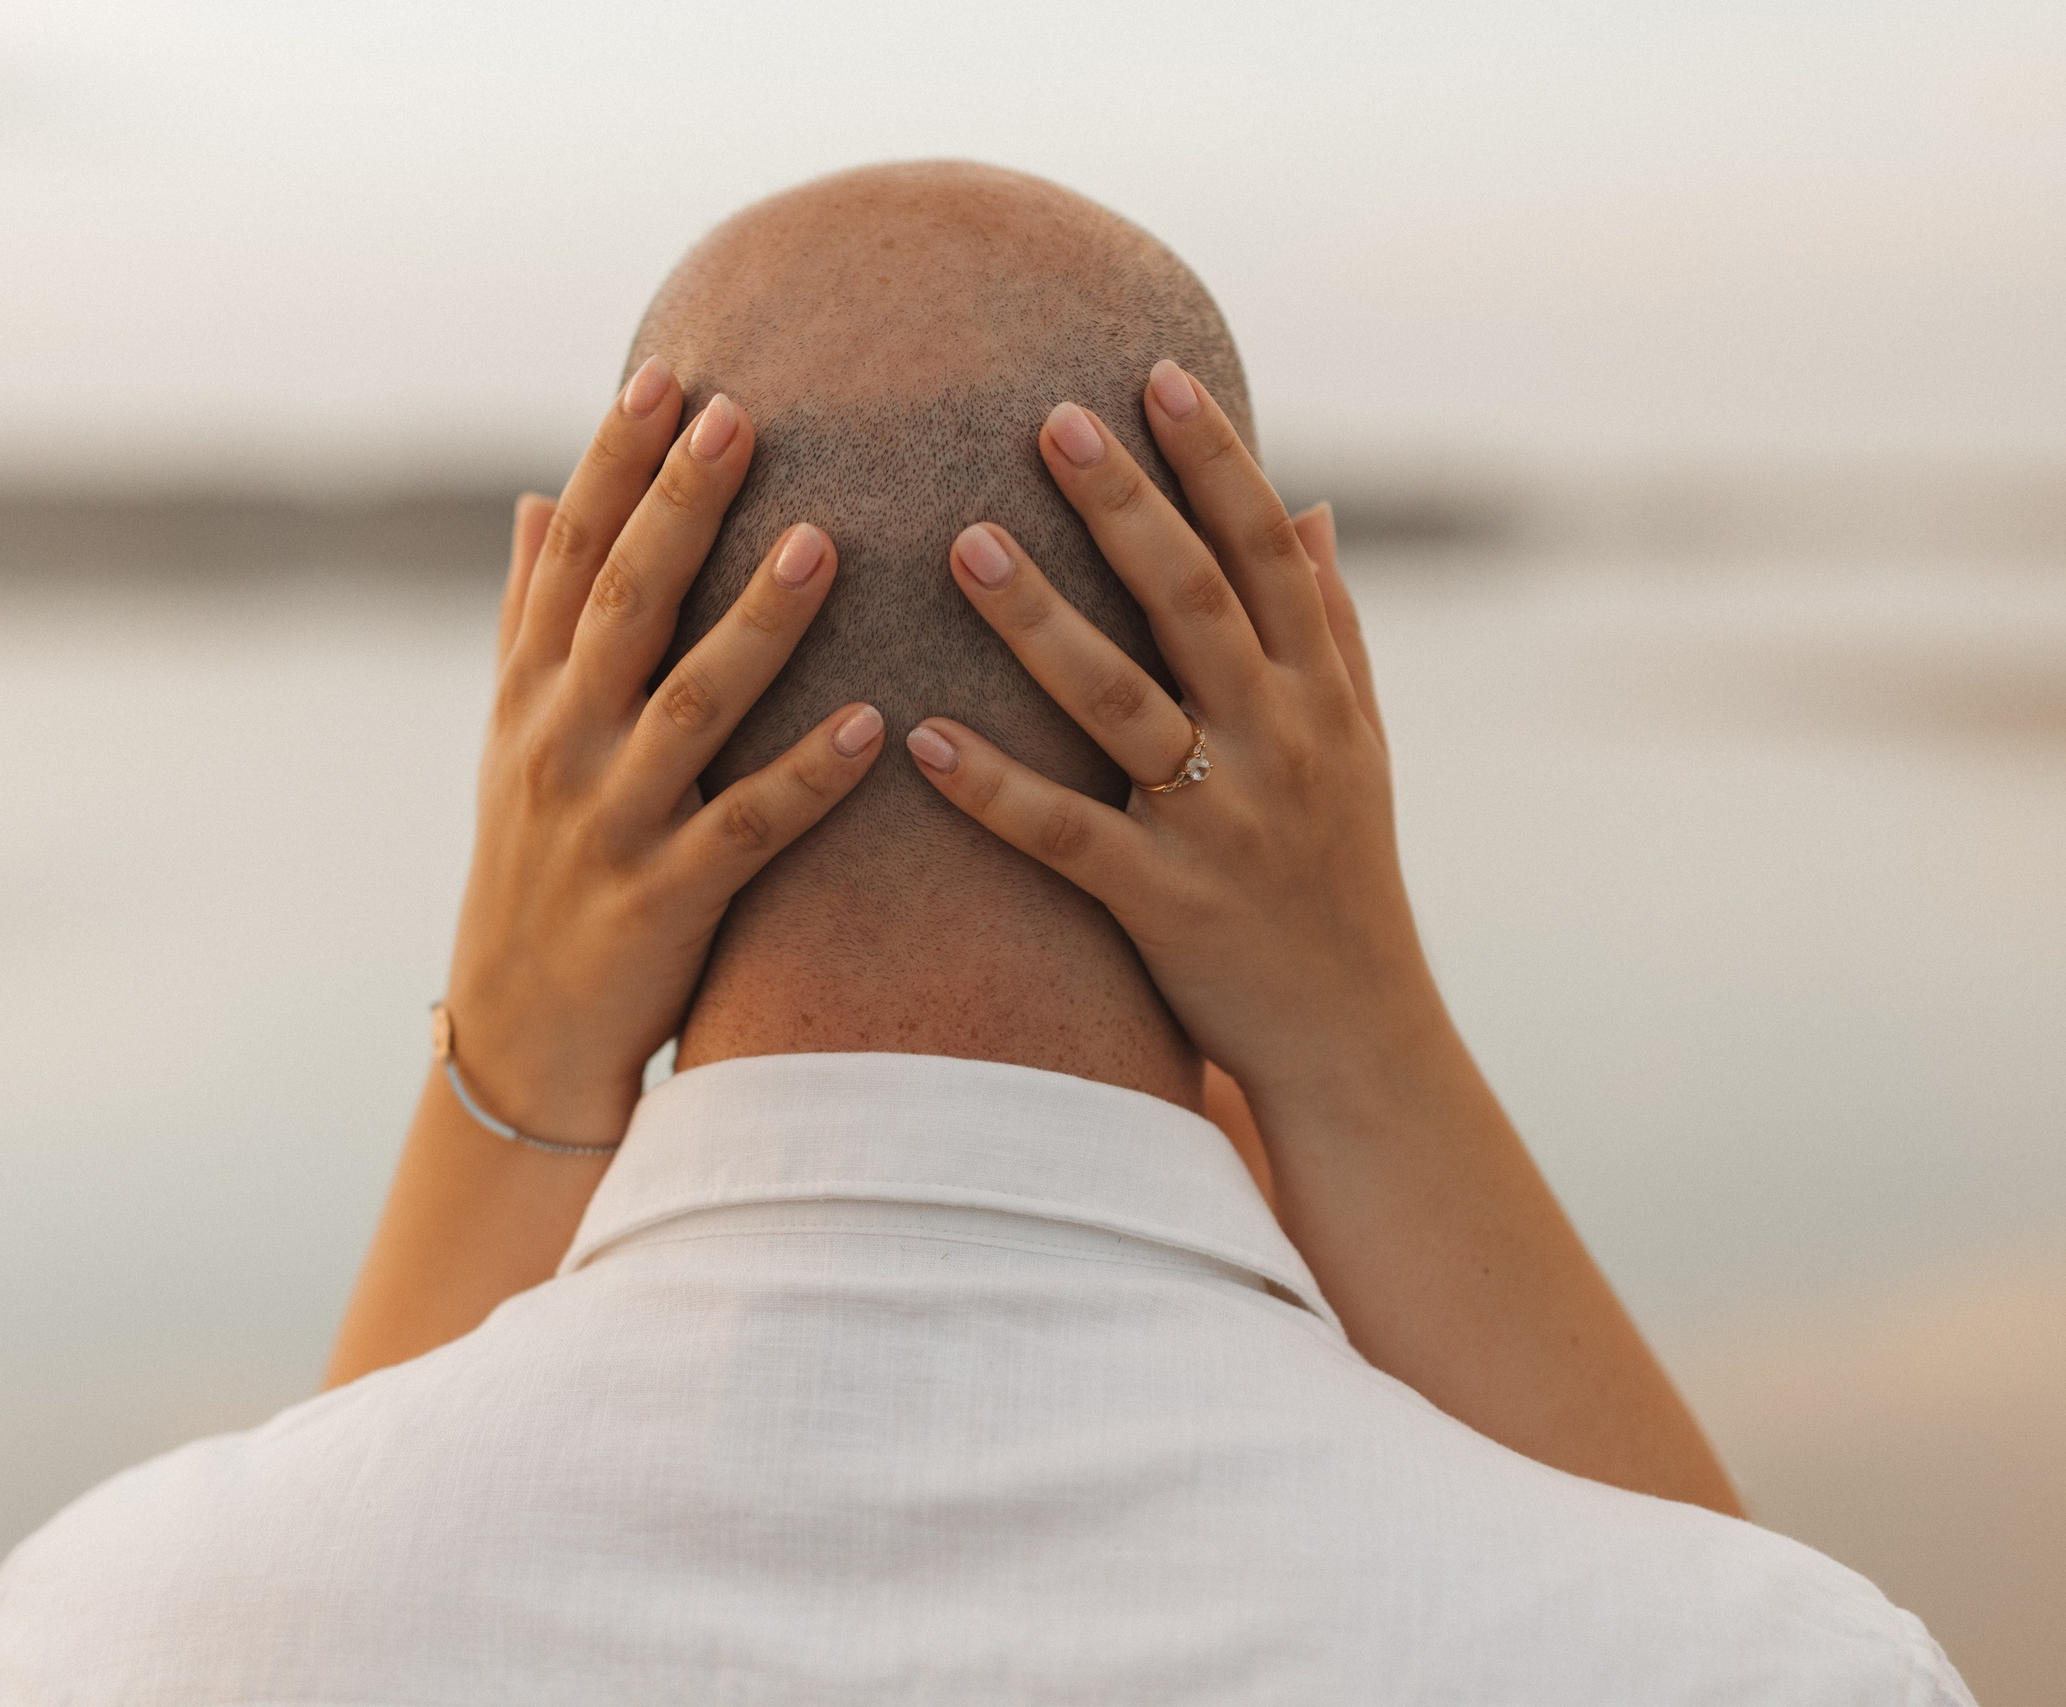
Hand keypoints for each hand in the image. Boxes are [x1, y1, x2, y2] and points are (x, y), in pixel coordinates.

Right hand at [444, 358, 885, 1145]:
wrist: (520, 1030)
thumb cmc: (531, 863)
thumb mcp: (510, 735)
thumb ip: (529, 615)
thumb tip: (539, 496)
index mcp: (531, 690)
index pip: (572, 556)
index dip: (614, 465)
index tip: (665, 378)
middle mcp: (561, 742)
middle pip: (625, 605)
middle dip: (679, 508)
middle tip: (741, 414)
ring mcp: (610, 822)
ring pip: (689, 706)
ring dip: (756, 626)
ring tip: (825, 543)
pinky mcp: (663, 898)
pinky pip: (746, 830)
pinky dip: (806, 778)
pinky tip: (872, 728)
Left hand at [904, 359, 1425, 1106]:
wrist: (1357, 1037)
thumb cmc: (1342, 878)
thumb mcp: (1360, 745)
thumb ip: (1333, 624)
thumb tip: (1313, 508)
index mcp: (1321, 694)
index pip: (1266, 554)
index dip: (1215, 462)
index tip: (1154, 375)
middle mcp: (1279, 742)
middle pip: (1193, 602)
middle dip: (1123, 505)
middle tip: (1045, 416)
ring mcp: (1221, 824)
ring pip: (1122, 703)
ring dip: (1040, 621)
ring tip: (962, 543)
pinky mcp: (1164, 903)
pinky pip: (1065, 836)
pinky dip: (993, 786)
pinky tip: (920, 737)